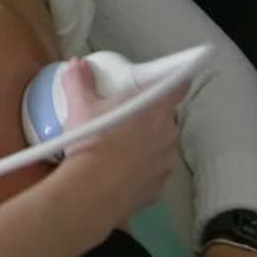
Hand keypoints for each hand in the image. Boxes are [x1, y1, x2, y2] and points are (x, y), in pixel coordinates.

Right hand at [54, 58, 185, 238]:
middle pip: (165, 116)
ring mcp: (167, 164)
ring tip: (117, 145)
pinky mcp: (160, 188)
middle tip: (122, 114)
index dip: (171, 80)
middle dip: (148, 113)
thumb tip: (78, 64)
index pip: (178, 85)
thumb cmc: (92, 139)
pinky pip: (153, 170)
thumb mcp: (80, 104)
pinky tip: (119, 169)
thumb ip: (80, 80)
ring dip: (146, 141)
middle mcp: (169, 134)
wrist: (92, 192)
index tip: (155, 83)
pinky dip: (142, 167)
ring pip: (161, 144)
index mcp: (156, 108)